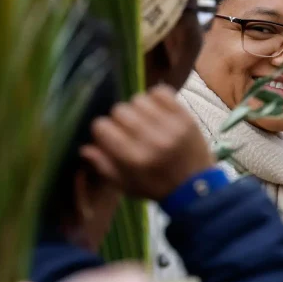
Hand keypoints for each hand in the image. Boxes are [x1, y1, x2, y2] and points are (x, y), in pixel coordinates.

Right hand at [81, 85, 214, 200]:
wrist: (198, 188)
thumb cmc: (157, 188)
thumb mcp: (126, 186)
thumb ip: (104, 166)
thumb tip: (84, 147)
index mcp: (134, 159)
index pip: (103, 128)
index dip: (101, 130)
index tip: (108, 135)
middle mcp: (152, 140)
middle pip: (120, 111)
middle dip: (118, 119)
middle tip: (127, 129)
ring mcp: (171, 126)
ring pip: (139, 99)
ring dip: (137, 108)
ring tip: (143, 120)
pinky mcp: (186, 117)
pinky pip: (162, 93)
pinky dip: (155, 98)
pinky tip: (156, 110)